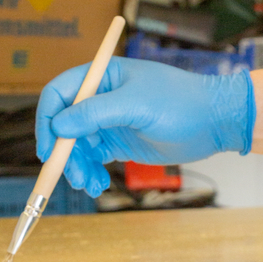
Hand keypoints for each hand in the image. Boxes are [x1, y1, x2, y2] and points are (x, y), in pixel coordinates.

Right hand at [36, 57, 255, 196]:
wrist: (214, 121)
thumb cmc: (180, 103)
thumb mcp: (136, 105)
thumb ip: (96, 113)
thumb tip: (59, 126)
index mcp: (101, 77)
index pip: (58, 94)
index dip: (48, 120)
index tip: (49, 148)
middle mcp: (100, 98)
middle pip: (64, 125)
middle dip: (64, 153)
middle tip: (72, 176)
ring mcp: (109, 121)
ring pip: (77, 146)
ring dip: (77, 167)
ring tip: (89, 185)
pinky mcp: (119, 142)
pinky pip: (94, 159)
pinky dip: (91, 172)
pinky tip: (99, 185)